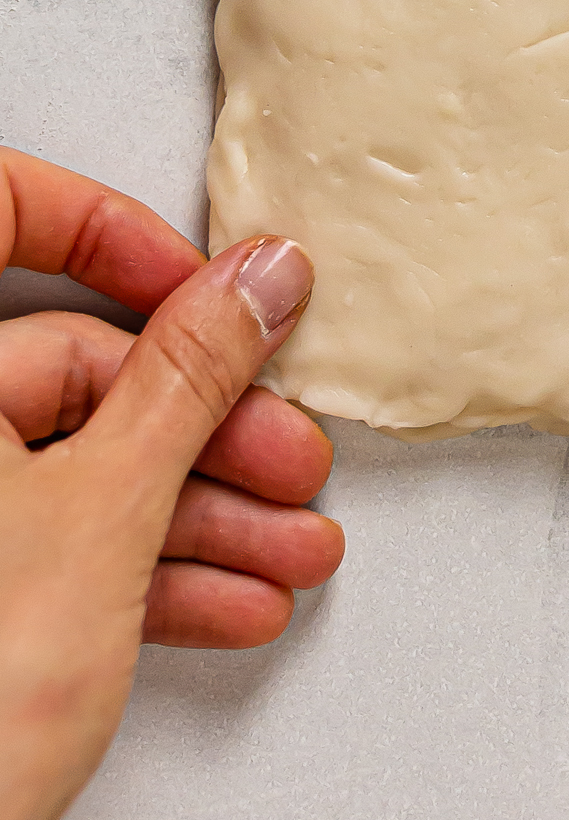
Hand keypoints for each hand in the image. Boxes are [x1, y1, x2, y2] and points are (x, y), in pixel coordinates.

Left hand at [0, 149, 343, 819]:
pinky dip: (141, 570)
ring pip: (71, 469)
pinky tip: (224, 602)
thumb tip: (256, 280)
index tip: (210, 293)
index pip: (1, 217)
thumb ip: (190, 381)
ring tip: (289, 552)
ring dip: (198, 510)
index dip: (114, 237)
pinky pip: (50, 545)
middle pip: (65, 369)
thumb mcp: (102, 517)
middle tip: (288, 458)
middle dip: (204, 424)